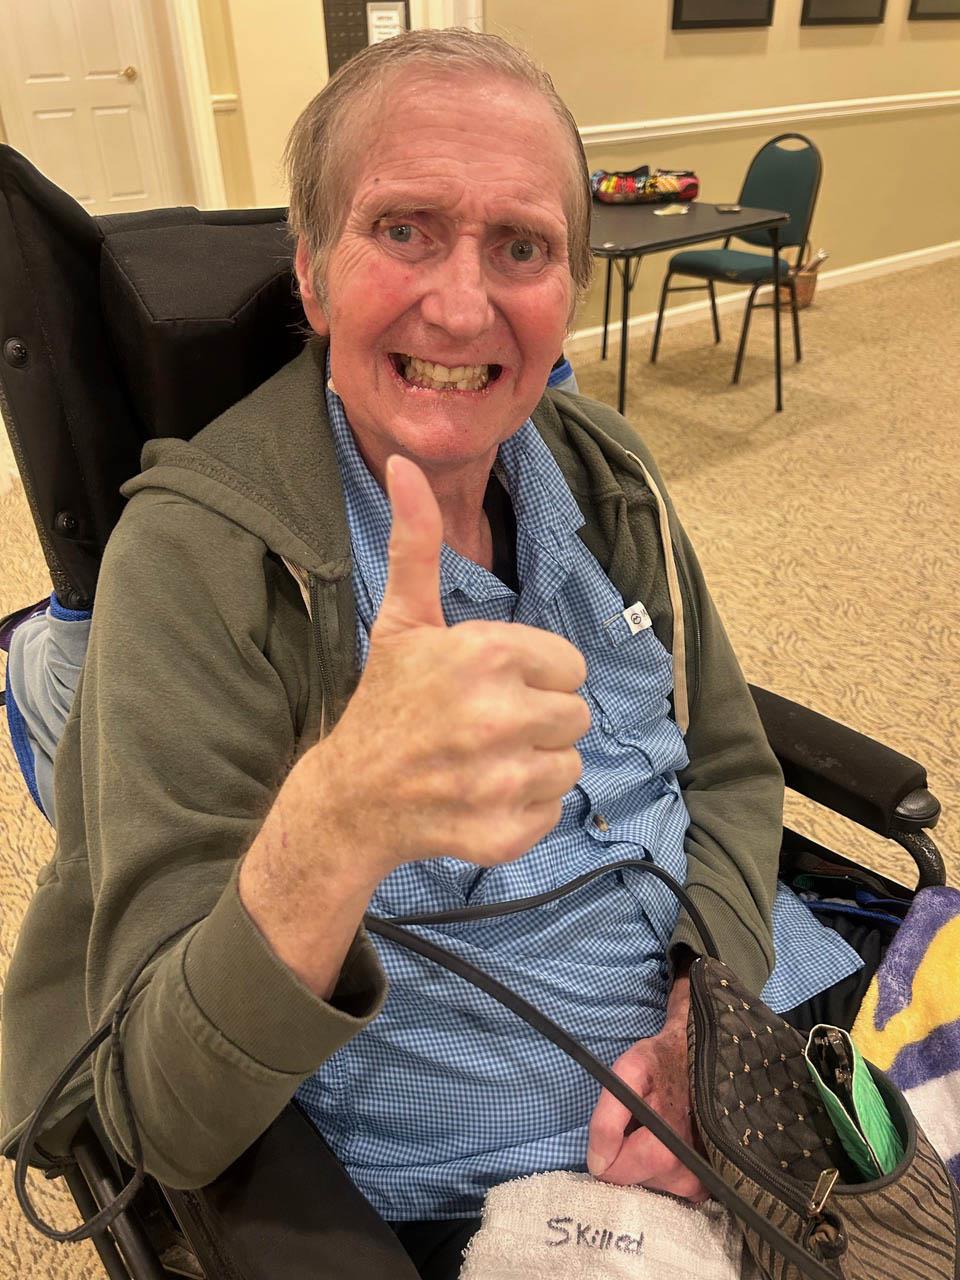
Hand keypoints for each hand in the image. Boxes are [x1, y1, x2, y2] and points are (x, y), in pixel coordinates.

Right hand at [309, 455, 589, 878]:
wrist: (351, 798)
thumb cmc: (384, 702)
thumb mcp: (402, 619)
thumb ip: (416, 542)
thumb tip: (403, 463)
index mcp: (489, 654)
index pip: (571, 666)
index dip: (533, 675)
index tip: (486, 686)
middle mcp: (501, 715)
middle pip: (574, 716)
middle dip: (536, 719)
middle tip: (482, 727)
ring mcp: (504, 779)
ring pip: (569, 765)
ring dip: (533, 765)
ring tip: (481, 761)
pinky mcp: (506, 831)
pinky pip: (552, 811)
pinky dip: (523, 810)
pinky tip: (480, 797)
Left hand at [587, 967, 708, 1200]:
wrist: (701, 1055)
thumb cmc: (661, 1064)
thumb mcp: (627, 1073)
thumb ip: (606, 1120)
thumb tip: (598, 1164)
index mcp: (664, 1142)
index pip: (617, 1172)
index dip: (606, 1150)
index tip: (617, 1125)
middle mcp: (688, 1165)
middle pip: (636, 1182)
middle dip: (628, 1156)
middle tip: (639, 1124)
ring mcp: (702, 1178)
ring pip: (654, 1187)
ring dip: (647, 1163)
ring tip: (657, 1129)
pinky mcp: (710, 1181)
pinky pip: (675, 1191)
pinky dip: (666, 1172)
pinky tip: (670, 1144)